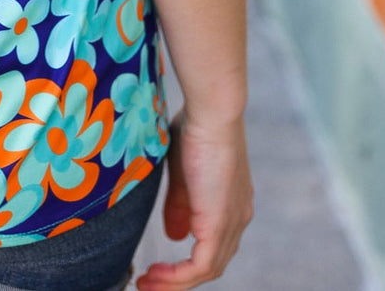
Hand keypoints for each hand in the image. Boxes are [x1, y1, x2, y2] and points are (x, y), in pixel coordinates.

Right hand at [133, 107, 253, 289]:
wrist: (212, 111)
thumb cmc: (196, 125)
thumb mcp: (183, 169)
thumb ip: (179, 203)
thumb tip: (173, 236)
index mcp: (232, 201)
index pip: (214, 243)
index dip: (188, 258)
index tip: (160, 265)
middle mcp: (237, 217)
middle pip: (211, 263)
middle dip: (178, 278)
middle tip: (149, 282)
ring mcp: (231, 223)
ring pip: (206, 270)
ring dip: (174, 282)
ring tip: (146, 284)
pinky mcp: (219, 226)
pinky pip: (200, 268)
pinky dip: (177, 277)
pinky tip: (155, 274)